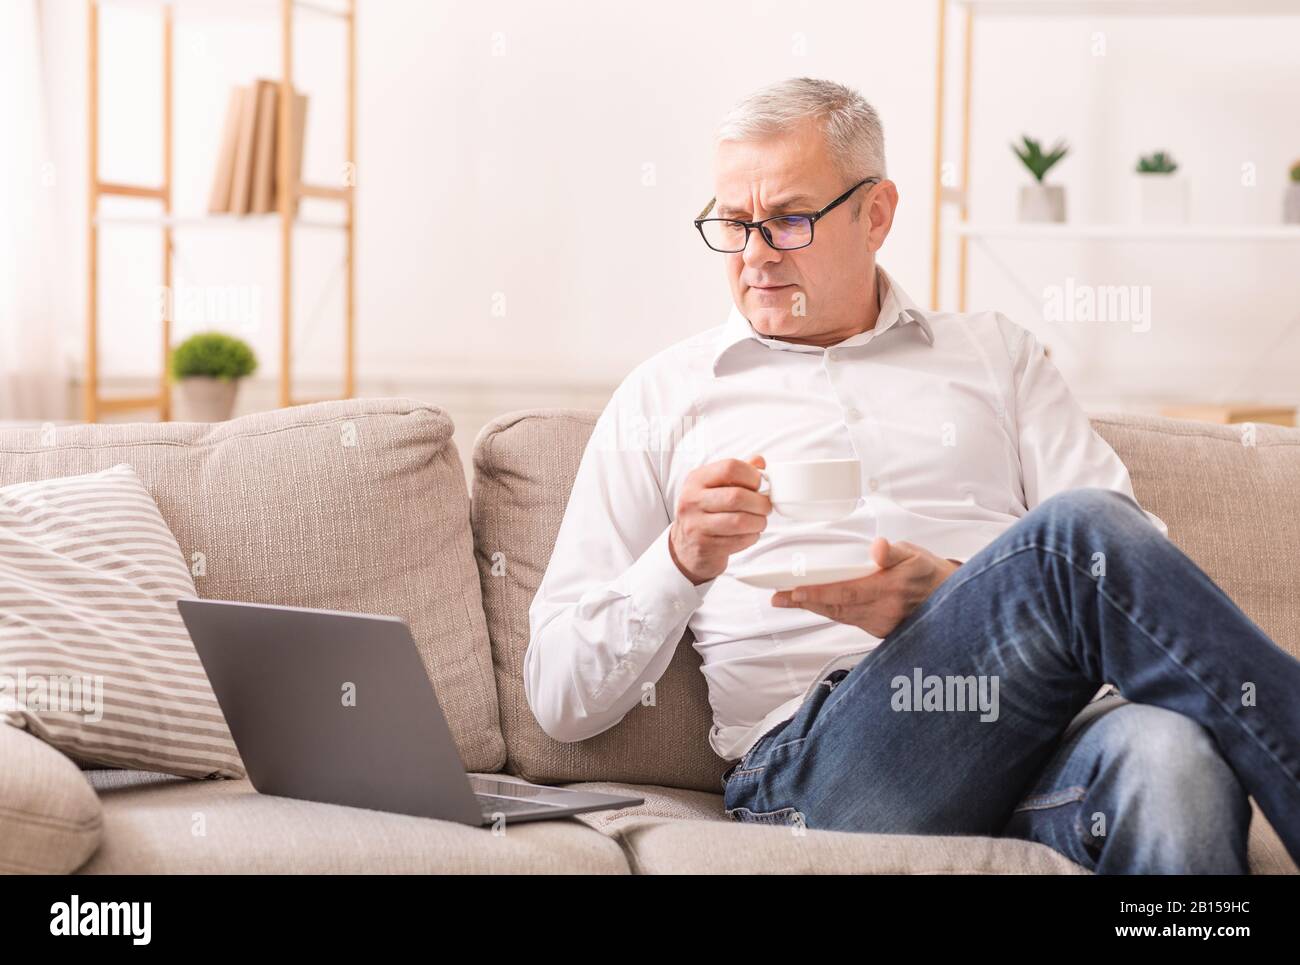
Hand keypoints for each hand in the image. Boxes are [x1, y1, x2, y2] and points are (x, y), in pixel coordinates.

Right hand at [669, 455, 771, 584]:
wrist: (686, 546)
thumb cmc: (705, 512)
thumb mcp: (714, 487)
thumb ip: (736, 473)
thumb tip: (759, 461)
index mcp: (696, 479)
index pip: (729, 468)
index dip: (751, 475)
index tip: (760, 484)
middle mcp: (692, 500)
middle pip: (736, 496)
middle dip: (760, 502)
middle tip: (766, 506)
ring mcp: (696, 525)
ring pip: (740, 521)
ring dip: (759, 522)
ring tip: (760, 521)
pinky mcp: (705, 546)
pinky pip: (738, 540)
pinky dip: (751, 537)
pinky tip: (749, 533)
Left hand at [770, 537, 959, 637]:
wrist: (950, 600)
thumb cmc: (929, 573)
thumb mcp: (915, 555)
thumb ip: (894, 552)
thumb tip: (878, 547)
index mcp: (890, 590)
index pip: (846, 593)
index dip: (819, 594)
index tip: (795, 591)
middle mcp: (883, 611)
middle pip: (836, 608)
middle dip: (805, 603)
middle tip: (778, 597)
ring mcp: (881, 624)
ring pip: (840, 615)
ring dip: (813, 608)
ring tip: (787, 600)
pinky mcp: (880, 631)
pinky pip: (849, 620)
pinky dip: (830, 612)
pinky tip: (814, 604)